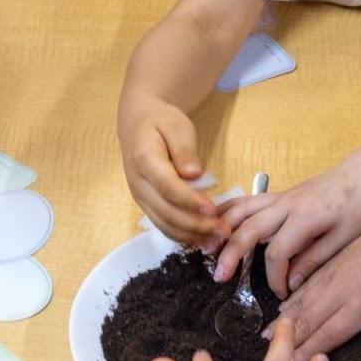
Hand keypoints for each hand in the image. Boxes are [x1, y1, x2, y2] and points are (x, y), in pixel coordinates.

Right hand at [120, 97, 222, 244]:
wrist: (138, 124)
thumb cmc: (161, 122)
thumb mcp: (177, 126)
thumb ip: (184, 150)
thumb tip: (193, 174)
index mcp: (144, 159)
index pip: (167, 186)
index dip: (190, 201)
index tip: (213, 210)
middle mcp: (138, 182)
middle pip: (165, 211)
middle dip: (195, 224)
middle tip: (223, 230)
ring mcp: (139, 196)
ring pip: (163, 223)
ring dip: (190, 234)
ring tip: (217, 238)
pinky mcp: (145, 204)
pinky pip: (162, 225)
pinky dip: (182, 235)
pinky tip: (203, 237)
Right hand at [214, 158, 360, 297]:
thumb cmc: (358, 205)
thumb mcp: (345, 239)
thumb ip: (315, 260)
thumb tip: (290, 282)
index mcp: (305, 218)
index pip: (277, 253)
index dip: (274, 277)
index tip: (281, 293)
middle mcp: (286, 204)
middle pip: (248, 228)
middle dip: (231, 254)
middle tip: (219, 277)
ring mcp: (279, 197)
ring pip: (240, 209)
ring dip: (220, 228)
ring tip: (206, 250)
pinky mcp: (277, 194)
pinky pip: (245, 200)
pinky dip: (226, 210)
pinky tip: (214, 223)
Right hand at [278, 178, 360, 360]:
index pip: (329, 333)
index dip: (309, 350)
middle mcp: (342, 290)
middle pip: (309, 318)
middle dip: (289, 337)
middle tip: (268, 351)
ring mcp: (335, 274)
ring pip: (303, 299)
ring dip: (285, 317)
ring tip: (267, 332)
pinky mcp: (334, 262)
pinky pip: (307, 283)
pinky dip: (293, 296)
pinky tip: (283, 304)